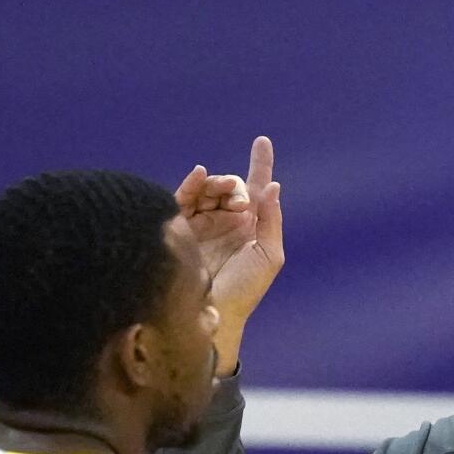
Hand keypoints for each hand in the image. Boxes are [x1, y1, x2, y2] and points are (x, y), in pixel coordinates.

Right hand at [175, 136, 283, 375]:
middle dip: (234, 184)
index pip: (256, 190)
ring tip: (223, 191)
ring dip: (217, 184)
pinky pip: (184, 198)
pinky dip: (192, 184)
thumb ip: (271, 220)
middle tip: (240, 202)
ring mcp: (203, 223)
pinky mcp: (181, 228)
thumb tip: (272, 187)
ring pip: (208, 189)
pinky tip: (200, 175)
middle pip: (230, 186)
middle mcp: (225, 222)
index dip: (260, 165)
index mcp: (249, 227)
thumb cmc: (245, 289)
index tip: (262, 141)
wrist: (214, 312)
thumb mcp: (269, 255)